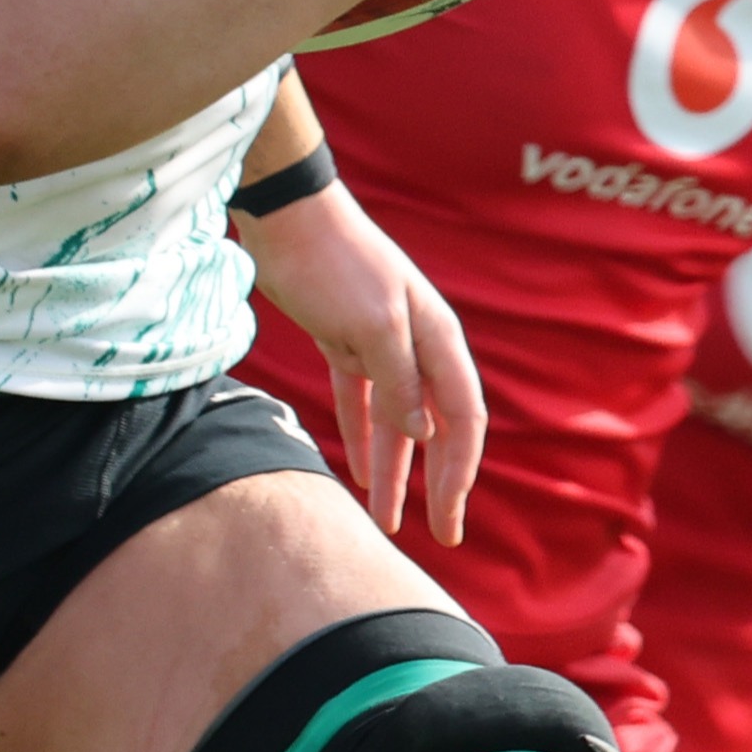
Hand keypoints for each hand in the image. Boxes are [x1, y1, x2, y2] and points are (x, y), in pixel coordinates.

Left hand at [239, 184, 486, 542]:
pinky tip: (359, 475)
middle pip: (437, 427)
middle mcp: (417, 346)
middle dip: (440, 483)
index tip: (451, 517)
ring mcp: (382, 346)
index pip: (463, 418)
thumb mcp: (371, 324)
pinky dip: (364, 438)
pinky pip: (362, 404)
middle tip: (443, 535)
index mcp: (436, 339)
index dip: (461, 471)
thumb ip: (400, 380)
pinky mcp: (345, 344)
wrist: (287, 216)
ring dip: (396, 472)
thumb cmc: (333, 264)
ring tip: (387, 523)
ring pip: (398, 423)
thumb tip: (424, 432)